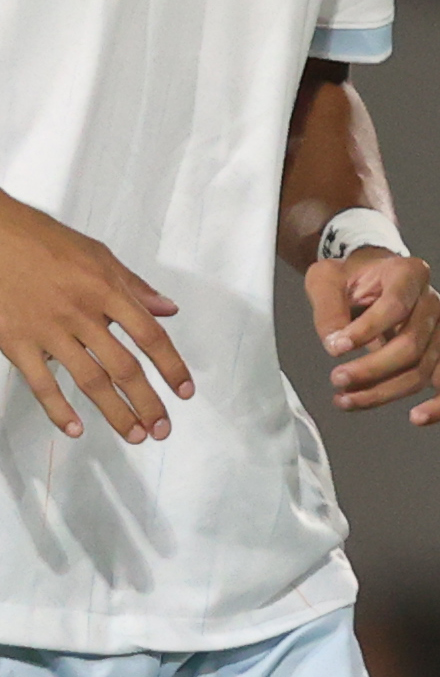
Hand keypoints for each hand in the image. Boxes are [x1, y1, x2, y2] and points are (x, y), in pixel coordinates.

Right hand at [0, 189, 190, 440]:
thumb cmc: (47, 242)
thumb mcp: (99, 255)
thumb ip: (134, 287)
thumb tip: (169, 310)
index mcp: (107, 290)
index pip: (149, 336)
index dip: (171, 366)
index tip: (184, 392)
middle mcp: (82, 314)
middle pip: (123, 367)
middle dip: (147, 402)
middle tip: (163, 429)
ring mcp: (48, 331)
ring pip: (89, 380)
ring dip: (114, 412)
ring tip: (135, 434)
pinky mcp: (15, 343)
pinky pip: (40, 383)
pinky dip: (58, 409)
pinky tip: (75, 428)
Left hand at [308, 248, 439, 423]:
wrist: (368, 278)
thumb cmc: (348, 277)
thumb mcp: (326, 278)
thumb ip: (328, 308)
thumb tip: (335, 345)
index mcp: (409, 274)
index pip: (396, 306)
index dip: (366, 332)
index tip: (334, 348)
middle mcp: (431, 303)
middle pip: (411, 346)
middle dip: (372, 369)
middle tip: (336, 379)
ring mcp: (438, 332)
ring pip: (420, 371)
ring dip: (383, 392)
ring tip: (344, 399)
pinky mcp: (437, 357)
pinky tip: (417, 418)